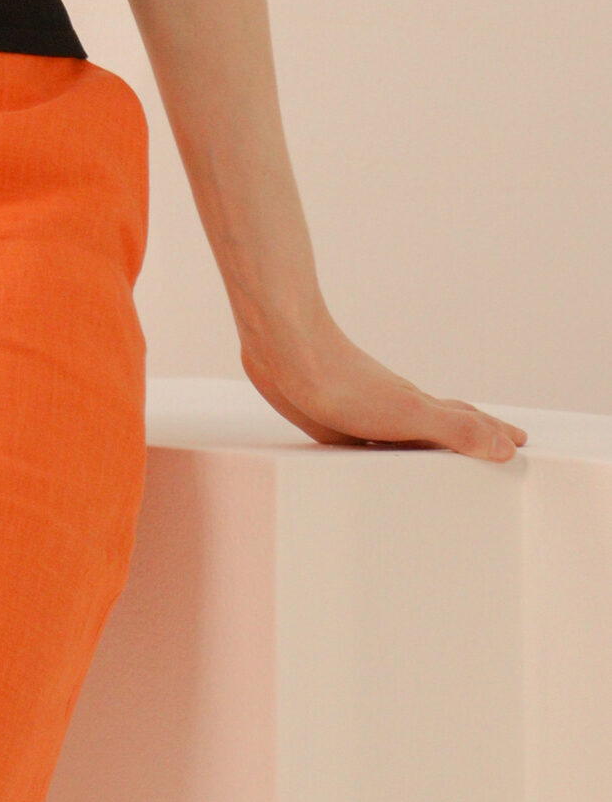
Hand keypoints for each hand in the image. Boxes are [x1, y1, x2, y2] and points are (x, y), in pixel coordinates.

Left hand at [241, 311, 526, 461]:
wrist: (283, 347)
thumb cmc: (342, 381)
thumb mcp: (407, 414)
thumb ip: (456, 431)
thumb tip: (507, 447)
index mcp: (419, 409)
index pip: (467, 423)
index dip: (493, 433)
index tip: (519, 440)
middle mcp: (395, 408)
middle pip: (440, 423)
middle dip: (468, 435)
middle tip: (494, 443)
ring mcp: (364, 411)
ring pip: (404, 431)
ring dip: (424, 442)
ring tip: (436, 455)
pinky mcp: (330, 418)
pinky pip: (365, 439)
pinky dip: (379, 447)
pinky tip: (367, 448)